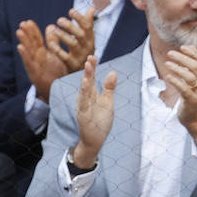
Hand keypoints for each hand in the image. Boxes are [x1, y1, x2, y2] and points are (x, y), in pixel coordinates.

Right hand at [17, 20, 70, 102]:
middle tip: (22, 23)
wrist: (58, 92)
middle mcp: (37, 58)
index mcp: (43, 53)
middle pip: (31, 44)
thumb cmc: (57, 74)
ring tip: (19, 32)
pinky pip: (29, 63)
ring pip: (28, 52)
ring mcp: (35, 66)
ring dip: (23, 41)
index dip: (33, 31)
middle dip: (26, 34)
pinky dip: (24, 55)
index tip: (28, 21)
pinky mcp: (34, 74)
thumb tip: (50, 26)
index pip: (37, 40)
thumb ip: (53, 42)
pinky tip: (20, 47)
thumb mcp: (56, 55)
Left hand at [48, 7, 96, 73]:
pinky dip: (57, 49)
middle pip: (80, 35)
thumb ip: (87, 22)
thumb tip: (92, 8)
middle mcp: (87, 46)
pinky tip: (50, 42)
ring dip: (63, 36)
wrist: (85, 71)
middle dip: (70, 26)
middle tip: (59, 20)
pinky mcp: (72, 64)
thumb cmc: (83, 48)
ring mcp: (80, 56)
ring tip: (54, 30)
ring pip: (73, 44)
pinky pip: (64, 56)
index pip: (87, 26)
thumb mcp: (87, 36)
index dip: (79, 18)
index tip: (70, 11)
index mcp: (90, 37)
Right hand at [72, 54, 116, 168]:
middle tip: (90, 57)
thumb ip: (109, 88)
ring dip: (86, 78)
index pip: (91, 77)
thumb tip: (113, 72)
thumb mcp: (108, 102)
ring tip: (88, 67)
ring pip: (84, 89)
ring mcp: (84, 106)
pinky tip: (86, 84)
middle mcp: (86, 98)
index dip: (92, 67)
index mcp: (91, 94)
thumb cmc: (100, 121)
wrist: (94, 140)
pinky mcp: (83, 114)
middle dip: (89, 69)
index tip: (94, 56)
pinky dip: (84, 93)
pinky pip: (84, 102)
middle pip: (87, 80)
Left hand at [164, 45, 196, 141]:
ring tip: (167, 64)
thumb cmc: (194, 96)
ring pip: (190, 76)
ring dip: (177, 68)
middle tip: (170, 53)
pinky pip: (184, 89)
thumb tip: (189, 49)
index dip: (193, 51)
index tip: (182, 47)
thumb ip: (193, 66)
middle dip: (182, 58)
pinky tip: (168, 77)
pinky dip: (175, 81)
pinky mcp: (192, 101)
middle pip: (195, 66)